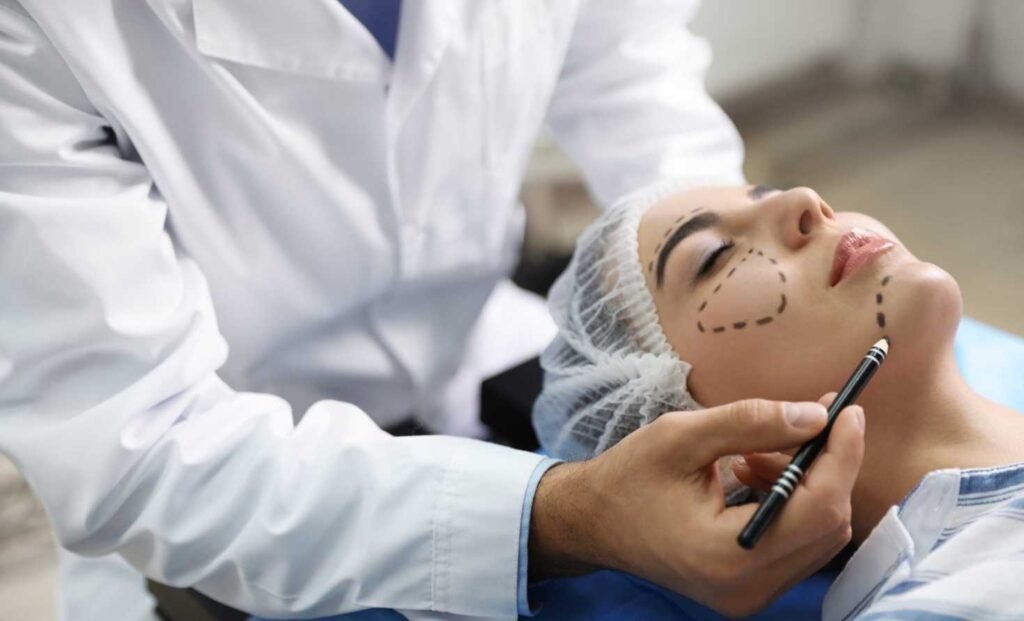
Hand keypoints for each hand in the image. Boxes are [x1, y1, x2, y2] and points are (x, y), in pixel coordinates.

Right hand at [529, 396, 864, 617]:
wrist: (592, 522)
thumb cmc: (628, 477)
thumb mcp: (682, 436)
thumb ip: (751, 422)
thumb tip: (817, 415)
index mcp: (726, 554)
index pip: (817, 507)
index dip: (841, 455)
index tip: (848, 410)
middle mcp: (746, 588)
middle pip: (828, 524)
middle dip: (827, 465)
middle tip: (809, 419)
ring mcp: (749, 596)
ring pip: (820, 535)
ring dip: (807, 483)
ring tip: (757, 452)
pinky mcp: (749, 589)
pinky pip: (798, 544)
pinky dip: (793, 503)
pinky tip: (753, 474)